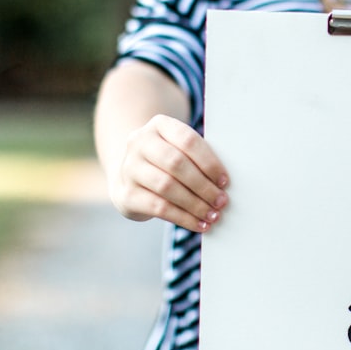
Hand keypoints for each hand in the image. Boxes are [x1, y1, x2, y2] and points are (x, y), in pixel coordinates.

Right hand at [107, 114, 228, 232]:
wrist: (130, 176)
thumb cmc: (167, 162)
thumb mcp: (179, 149)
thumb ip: (198, 158)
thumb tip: (224, 183)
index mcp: (159, 125)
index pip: (187, 140)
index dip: (209, 162)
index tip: (224, 181)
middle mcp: (139, 143)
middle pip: (176, 163)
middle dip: (203, 185)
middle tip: (221, 201)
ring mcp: (129, 168)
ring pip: (166, 187)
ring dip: (195, 204)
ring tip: (213, 215)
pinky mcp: (126, 194)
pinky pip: (158, 208)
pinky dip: (183, 218)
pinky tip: (199, 224)